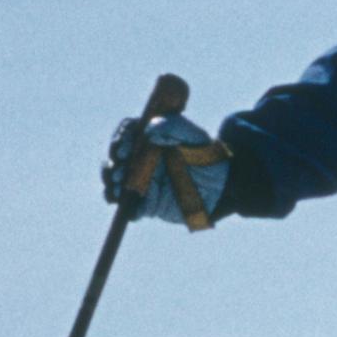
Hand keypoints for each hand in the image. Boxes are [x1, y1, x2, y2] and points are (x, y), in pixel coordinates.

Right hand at [102, 111, 235, 229]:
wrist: (223, 183)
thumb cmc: (207, 154)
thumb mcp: (196, 135)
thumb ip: (174, 126)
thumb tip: (149, 128)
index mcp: (148, 139)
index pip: (125, 135)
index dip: (120, 140)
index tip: (124, 148)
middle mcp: (139, 159)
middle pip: (115, 159)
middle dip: (113, 165)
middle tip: (119, 172)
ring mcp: (141, 180)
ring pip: (117, 183)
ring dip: (113, 186)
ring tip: (118, 189)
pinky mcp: (148, 202)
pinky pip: (131, 208)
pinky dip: (127, 210)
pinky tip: (129, 210)